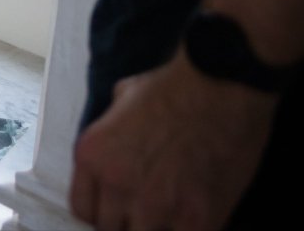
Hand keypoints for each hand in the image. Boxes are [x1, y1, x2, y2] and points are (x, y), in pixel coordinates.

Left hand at [71, 54, 275, 230]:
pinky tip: (194, 219)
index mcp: (92, 156)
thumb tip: (115, 145)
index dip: (101, 212)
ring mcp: (155, 205)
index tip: (116, 210)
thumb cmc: (173, 87)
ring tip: (171, 214)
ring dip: (156, 228)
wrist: (220, 87)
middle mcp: (116, 184)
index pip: (82, 210)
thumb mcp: (120, 100)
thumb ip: (110, 132)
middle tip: (148, 211)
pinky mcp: (196, 218)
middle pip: (110, 228)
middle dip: (127, 222)